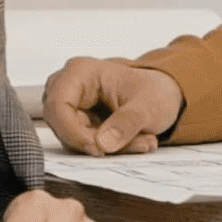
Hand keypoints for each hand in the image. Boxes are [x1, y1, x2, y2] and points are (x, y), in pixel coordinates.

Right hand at [41, 56, 183, 154]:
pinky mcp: (80, 124)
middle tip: (134, 144)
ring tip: (143, 140)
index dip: (72, 132)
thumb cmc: (154, 91)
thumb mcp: (148, 106)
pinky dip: (112, 148)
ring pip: (75, 139)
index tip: (98, 149)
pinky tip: (137, 141)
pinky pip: (87, 144)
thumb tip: (103, 144)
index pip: (58, 106)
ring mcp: (73, 107)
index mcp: (80, 72)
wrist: (163, 95)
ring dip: (109, 147)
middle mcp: (69, 88)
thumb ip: (126, 123)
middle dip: (96, 142)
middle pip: (63, 125)